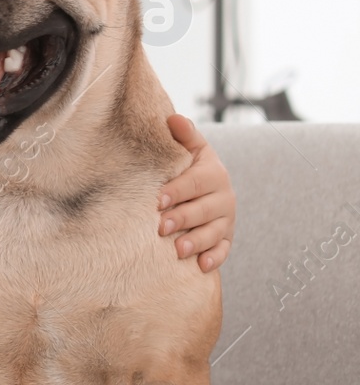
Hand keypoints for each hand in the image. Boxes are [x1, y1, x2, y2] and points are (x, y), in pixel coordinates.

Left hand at [158, 113, 234, 272]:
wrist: (207, 188)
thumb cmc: (191, 168)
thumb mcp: (191, 150)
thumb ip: (184, 136)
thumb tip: (172, 118)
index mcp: (213, 174)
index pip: (195, 183)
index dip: (177, 191)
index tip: (158, 200)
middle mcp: (223, 198)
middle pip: (204, 210)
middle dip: (183, 218)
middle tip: (161, 227)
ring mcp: (226, 220)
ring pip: (214, 233)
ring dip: (197, 241)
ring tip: (177, 249)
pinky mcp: (226, 239)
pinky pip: (224, 250)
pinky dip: (214, 258)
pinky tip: (202, 266)